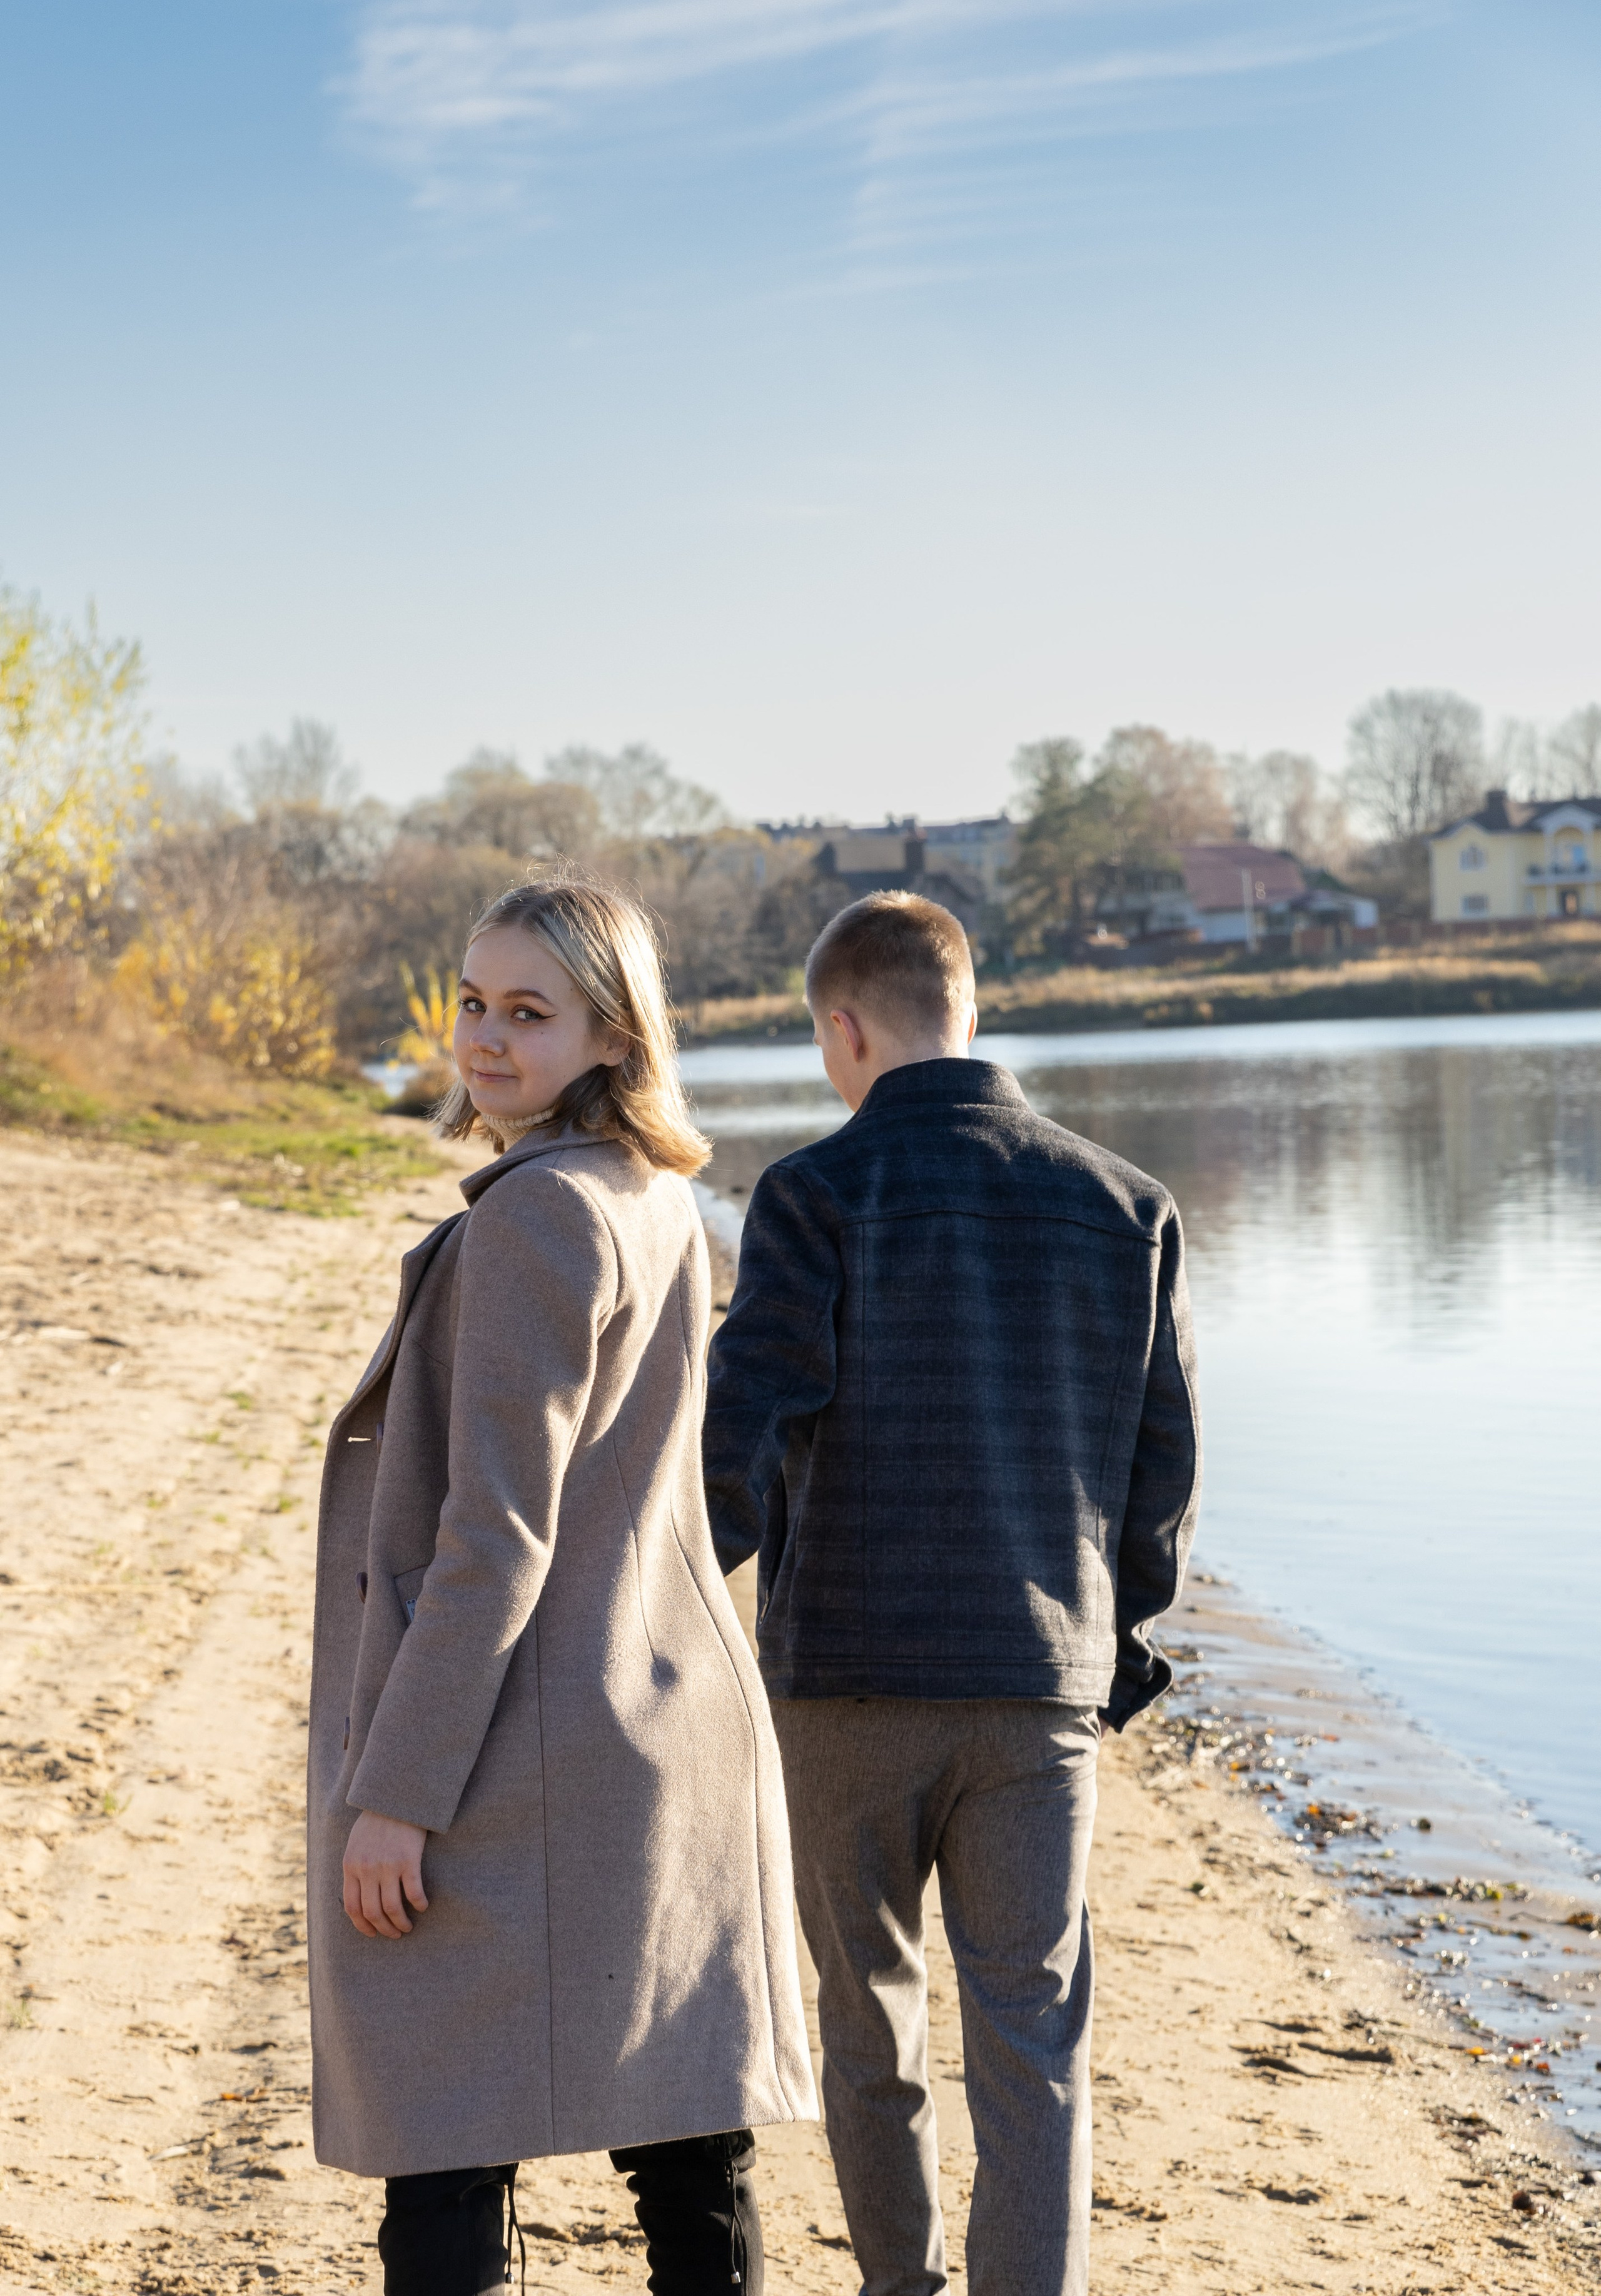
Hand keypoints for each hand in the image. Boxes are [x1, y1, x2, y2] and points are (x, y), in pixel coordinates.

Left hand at [343, 1810, 429, 1938]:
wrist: (395, 1797)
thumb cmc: (376, 1821)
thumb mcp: (355, 1844)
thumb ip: (355, 1868)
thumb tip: (359, 1895)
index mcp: (351, 1866)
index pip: (353, 1908)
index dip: (363, 1926)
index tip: (373, 1933)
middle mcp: (367, 1869)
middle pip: (373, 1912)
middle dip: (384, 1929)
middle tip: (394, 1934)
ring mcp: (387, 1865)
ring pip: (392, 1908)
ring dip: (401, 1923)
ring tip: (408, 1927)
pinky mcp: (408, 1860)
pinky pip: (413, 1892)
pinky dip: (419, 1904)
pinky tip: (423, 1906)